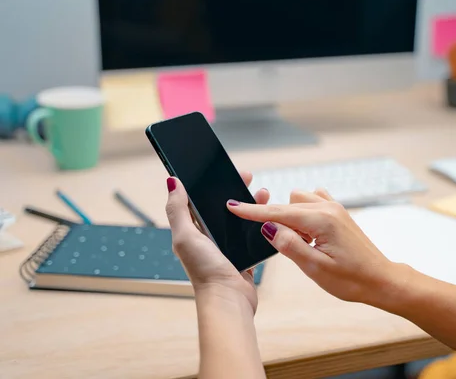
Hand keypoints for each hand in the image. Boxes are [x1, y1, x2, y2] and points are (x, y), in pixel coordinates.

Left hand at [165, 172, 268, 312]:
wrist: (229, 300)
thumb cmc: (204, 270)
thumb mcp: (185, 236)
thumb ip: (177, 210)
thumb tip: (172, 181)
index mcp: (193, 231)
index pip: (199, 200)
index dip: (210, 183)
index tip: (222, 168)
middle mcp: (209, 237)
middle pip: (223, 206)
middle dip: (235, 189)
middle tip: (248, 176)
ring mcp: (227, 246)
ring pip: (241, 218)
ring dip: (251, 203)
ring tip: (263, 192)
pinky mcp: (244, 254)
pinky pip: (254, 233)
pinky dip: (262, 221)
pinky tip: (270, 213)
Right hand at [227, 189, 401, 304]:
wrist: (380, 279)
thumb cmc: (351, 279)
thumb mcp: (315, 268)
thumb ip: (289, 245)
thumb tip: (268, 227)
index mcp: (321, 220)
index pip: (278, 212)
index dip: (252, 211)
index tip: (232, 206)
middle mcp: (328, 208)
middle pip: (286, 206)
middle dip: (273, 219)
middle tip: (277, 244)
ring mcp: (334, 207)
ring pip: (298, 201)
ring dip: (290, 217)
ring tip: (300, 244)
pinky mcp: (338, 212)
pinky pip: (311, 202)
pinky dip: (302, 214)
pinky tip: (307, 233)